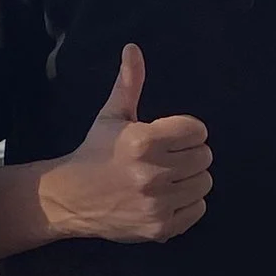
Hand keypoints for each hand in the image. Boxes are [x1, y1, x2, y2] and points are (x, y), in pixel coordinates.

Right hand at [37, 44, 212, 243]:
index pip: (197, 130)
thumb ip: (129, 82)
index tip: (169, 137)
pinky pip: (198, 209)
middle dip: (189, 154)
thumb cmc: (96, 152)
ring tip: (167, 177)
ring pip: (204, 183)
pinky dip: (187, 204)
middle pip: (204, 157)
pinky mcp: (160, 227)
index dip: (186, 131)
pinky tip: (166, 198)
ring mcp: (157, 204)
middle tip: (167, 158)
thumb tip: (133, 47)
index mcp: (143, 141)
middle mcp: (152, 173)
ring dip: (190, 179)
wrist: (71, 198)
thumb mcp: (112, 116)